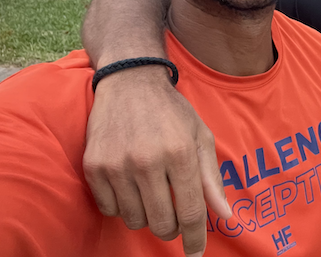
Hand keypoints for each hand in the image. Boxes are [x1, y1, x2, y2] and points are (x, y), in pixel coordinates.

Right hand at [83, 66, 230, 256]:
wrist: (130, 81)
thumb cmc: (172, 111)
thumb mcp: (201, 137)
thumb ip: (212, 180)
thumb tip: (226, 217)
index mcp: (180, 153)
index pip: (190, 212)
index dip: (194, 239)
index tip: (195, 254)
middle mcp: (147, 161)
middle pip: (161, 223)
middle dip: (171, 227)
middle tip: (173, 213)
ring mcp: (117, 164)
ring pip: (134, 220)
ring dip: (146, 215)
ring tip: (151, 191)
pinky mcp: (94, 166)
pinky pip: (109, 209)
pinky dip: (121, 205)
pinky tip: (130, 184)